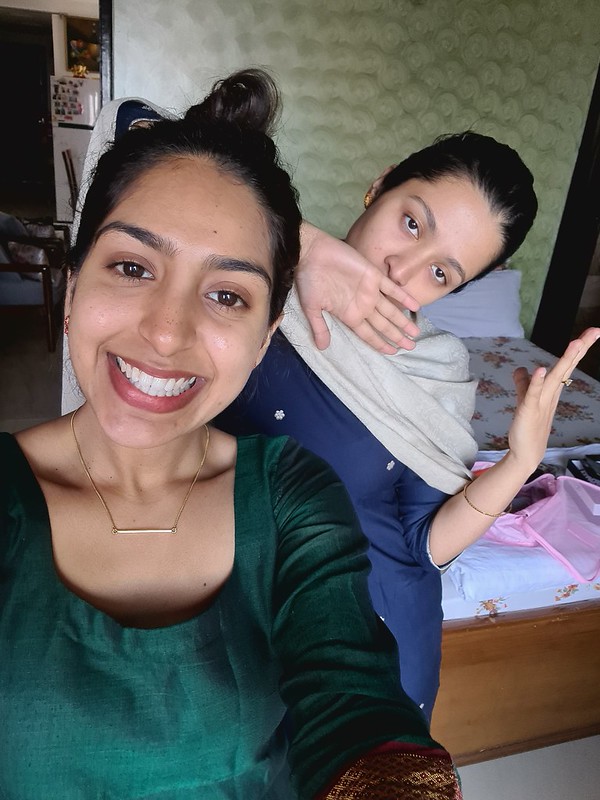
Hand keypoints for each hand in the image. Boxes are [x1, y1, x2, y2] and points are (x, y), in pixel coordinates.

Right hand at [295, 222, 420, 352]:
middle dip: (397, 336)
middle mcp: (362, 305)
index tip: (393, 353)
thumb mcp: (311, 307)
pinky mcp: (373, 276)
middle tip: (411, 347)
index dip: (380, 344)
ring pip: (391, 310)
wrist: (311, 253)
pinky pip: (392, 289)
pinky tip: (415, 306)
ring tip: (415, 333)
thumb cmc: (309, 280)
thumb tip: (322, 347)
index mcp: (349, 315)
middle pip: (383, 325)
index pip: (368, 334)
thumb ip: (319, 327)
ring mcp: (369, 291)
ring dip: (403, 322)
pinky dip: (404, 297)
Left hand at [507, 327, 599, 469]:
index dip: (579, 348)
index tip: (593, 331)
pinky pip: (533, 393)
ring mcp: (541, 401)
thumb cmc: (527, 424)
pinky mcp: (529, 409)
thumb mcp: (523, 398)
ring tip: (576, 343)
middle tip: (595, 331)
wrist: (525, 451)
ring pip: (555, 377)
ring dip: (565, 360)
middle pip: (567, 367)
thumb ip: (523, 383)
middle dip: (580, 348)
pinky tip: (540, 369)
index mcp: (552, 388)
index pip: (567, 364)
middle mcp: (551, 392)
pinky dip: (536, 381)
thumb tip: (521, 369)